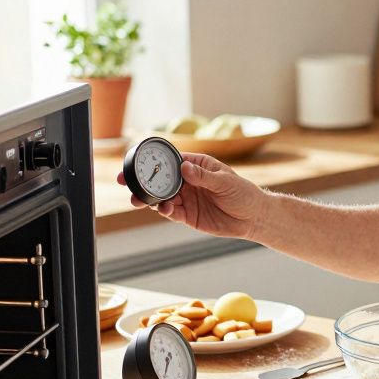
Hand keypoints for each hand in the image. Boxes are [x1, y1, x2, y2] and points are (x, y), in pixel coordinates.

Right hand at [116, 153, 265, 239]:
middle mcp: (188, 181)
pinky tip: (164, 209)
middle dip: (142, 180)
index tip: (137, 163)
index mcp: (196, 166)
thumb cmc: (243, 193)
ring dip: (149, 198)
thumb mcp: (226, 182)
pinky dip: (165, 211)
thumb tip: (185, 168)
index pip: (171, 160)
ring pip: (161, 196)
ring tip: (140, 201)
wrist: (253, 218)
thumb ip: (204, 177)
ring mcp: (186, 198)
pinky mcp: (188, 215)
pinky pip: (171, 212)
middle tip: (126, 182)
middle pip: (160, 179)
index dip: (153, 161)